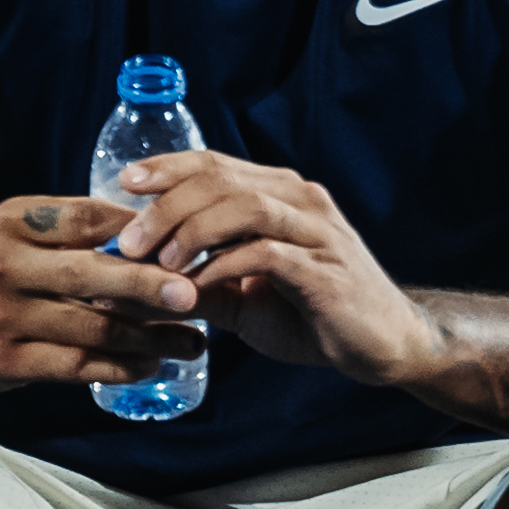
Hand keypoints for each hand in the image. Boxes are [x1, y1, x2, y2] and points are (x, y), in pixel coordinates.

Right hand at [0, 193, 198, 393]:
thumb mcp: (13, 230)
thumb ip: (71, 227)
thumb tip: (151, 225)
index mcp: (14, 224)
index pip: (87, 219)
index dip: (139, 231)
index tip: (184, 241)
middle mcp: (5, 267)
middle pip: (92, 275)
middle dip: (151, 285)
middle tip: (196, 293)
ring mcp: (3, 316)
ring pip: (92, 327)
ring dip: (150, 338)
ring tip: (192, 341)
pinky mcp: (3, 361)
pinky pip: (75, 365)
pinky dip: (119, 367)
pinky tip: (151, 365)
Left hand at [109, 151, 434, 388]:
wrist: (384, 345)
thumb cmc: (313, 315)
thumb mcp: (243, 299)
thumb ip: (194, 287)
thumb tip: (129, 290)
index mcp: (282, 195)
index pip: (216, 164)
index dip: (167, 167)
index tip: (124, 183)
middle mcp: (302, 201)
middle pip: (222, 180)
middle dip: (167, 207)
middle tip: (132, 242)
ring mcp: (318, 232)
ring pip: (244, 206)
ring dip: (192, 232)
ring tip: (161, 265)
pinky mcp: (326, 270)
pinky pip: (266, 253)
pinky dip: (225, 266)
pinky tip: (200, 285)